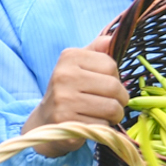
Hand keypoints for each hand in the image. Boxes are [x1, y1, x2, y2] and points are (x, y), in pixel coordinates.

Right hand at [26, 35, 129, 156]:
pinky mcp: (67, 122)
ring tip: (105, 114)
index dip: (116, 78)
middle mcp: (64, 76)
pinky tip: (92, 123)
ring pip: (112, 108)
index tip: (106, 85)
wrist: (45, 121)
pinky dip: (103, 127)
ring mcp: (63, 100)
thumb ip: (98, 50)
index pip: (110, 65)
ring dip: (115, 115)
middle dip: (120, 99)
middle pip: (114, 87)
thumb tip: (113, 39)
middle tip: (112, 104)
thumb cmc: (70, 90)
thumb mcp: (80, 65)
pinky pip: (102, 125)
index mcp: (69, 57)